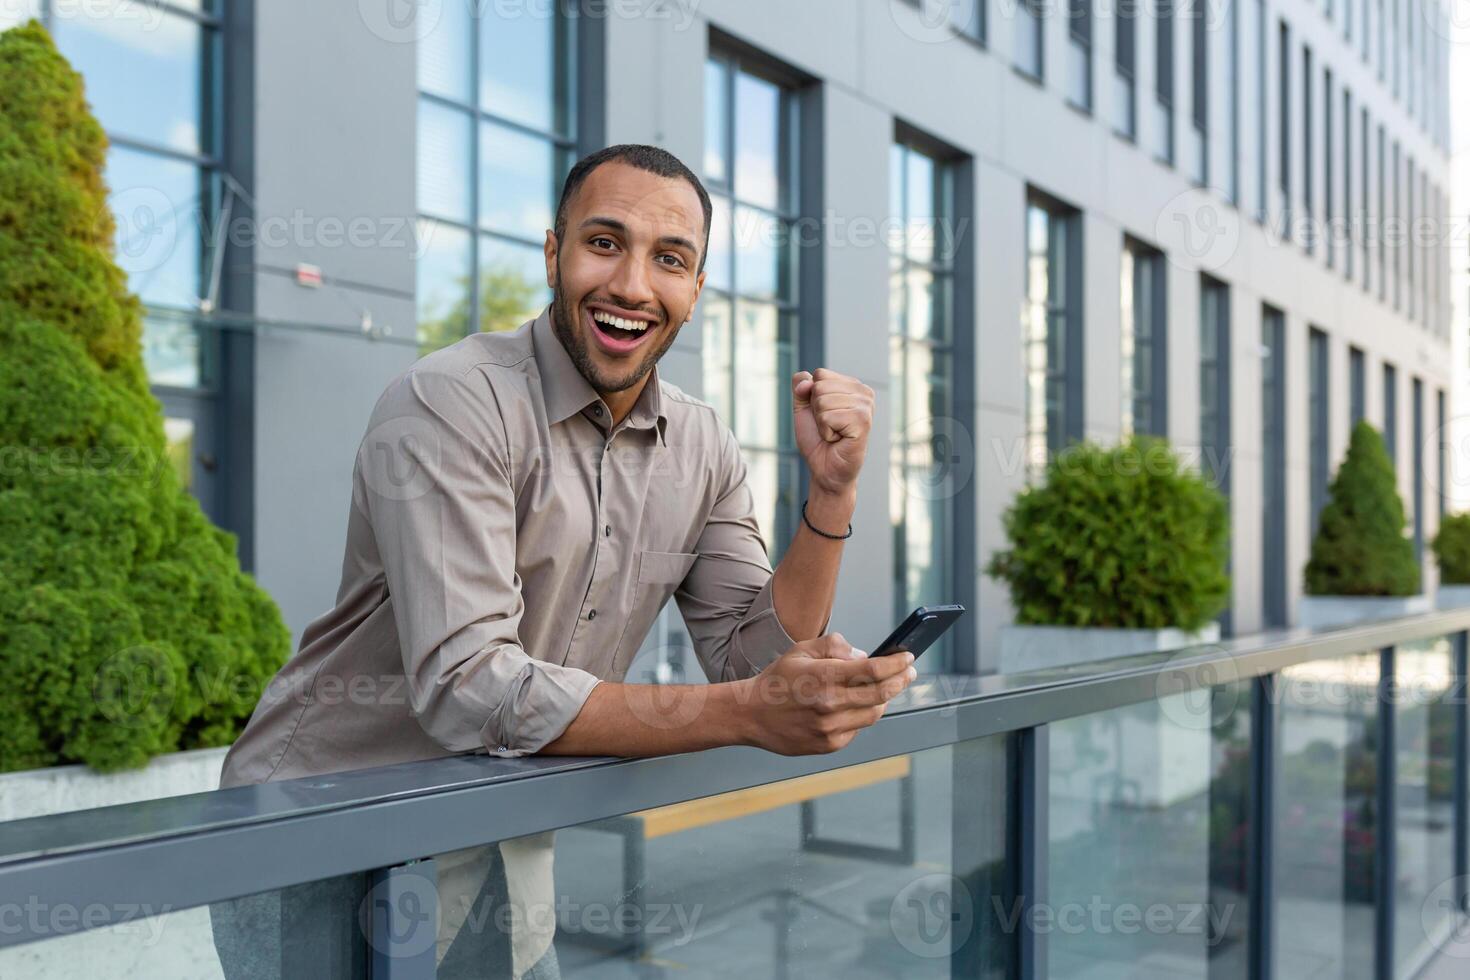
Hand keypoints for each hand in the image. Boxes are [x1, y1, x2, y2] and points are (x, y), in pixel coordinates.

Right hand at [739, 633, 916, 754]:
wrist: (751, 714)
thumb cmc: (778, 680)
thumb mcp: (802, 650)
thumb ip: (835, 647)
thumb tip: (864, 655)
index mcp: (824, 677)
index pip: (874, 670)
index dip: (896, 664)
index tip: (908, 657)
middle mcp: (830, 704)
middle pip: (881, 693)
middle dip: (901, 680)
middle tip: (909, 672)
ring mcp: (830, 728)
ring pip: (874, 714)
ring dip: (884, 699)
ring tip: (886, 688)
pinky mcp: (829, 745)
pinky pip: (857, 729)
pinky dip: (862, 716)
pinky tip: (857, 706)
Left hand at [792, 369, 874, 496]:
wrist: (825, 469)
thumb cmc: (818, 439)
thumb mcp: (804, 408)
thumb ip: (801, 388)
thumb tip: (806, 382)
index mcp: (853, 385)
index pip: (820, 374)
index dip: (812, 397)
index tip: (824, 415)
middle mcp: (864, 392)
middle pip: (820, 386)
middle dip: (816, 411)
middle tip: (829, 426)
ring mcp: (866, 406)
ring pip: (822, 401)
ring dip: (822, 423)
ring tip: (834, 433)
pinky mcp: (863, 421)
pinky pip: (828, 417)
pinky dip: (826, 432)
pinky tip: (838, 439)